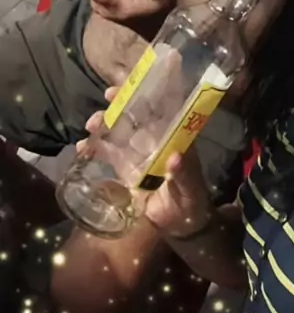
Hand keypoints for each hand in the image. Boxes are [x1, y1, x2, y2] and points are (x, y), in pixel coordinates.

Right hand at [80, 87, 211, 238]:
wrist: (180, 227)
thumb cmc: (191, 202)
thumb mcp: (191, 189)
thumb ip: (183, 174)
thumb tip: (175, 157)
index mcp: (174, 138)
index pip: (162, 109)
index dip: (150, 94)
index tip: (141, 85)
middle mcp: (155, 141)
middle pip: (137, 116)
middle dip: (122, 104)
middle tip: (108, 97)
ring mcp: (138, 154)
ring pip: (119, 132)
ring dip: (104, 124)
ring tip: (91, 125)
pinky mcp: (125, 170)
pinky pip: (108, 154)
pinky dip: (94, 149)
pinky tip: (83, 148)